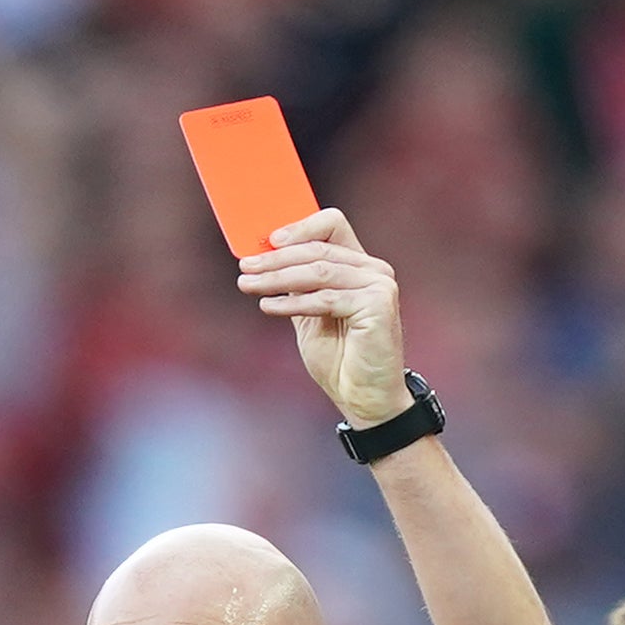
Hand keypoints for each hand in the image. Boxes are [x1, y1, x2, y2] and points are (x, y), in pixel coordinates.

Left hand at [240, 207, 409, 431]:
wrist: (363, 399)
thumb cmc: (338, 360)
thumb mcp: (309, 315)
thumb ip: (296, 286)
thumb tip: (264, 260)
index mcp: (359, 266)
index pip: (332, 225)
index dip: (299, 227)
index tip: (266, 241)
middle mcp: (373, 270)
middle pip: (318, 249)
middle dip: (275, 258)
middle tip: (245, 267)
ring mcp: (379, 285)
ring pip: (319, 271)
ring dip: (277, 278)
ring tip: (248, 285)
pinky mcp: (378, 304)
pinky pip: (325, 298)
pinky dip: (292, 302)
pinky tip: (268, 306)